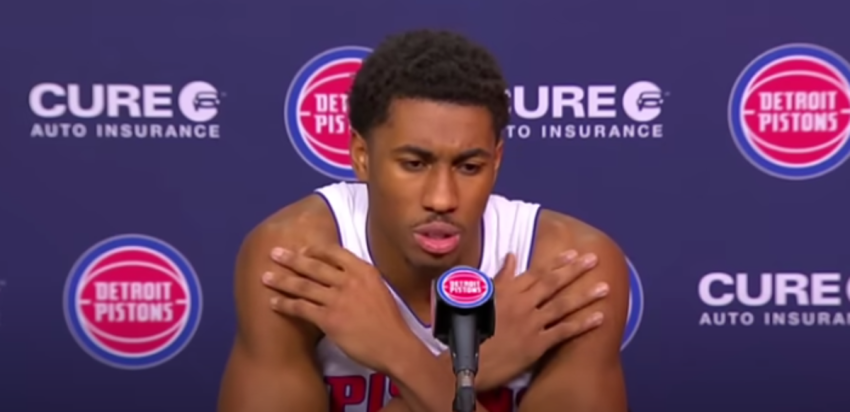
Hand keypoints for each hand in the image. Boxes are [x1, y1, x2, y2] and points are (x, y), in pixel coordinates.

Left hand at [262, 245, 415, 373]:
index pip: (334, 252)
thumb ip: (361, 279)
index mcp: (363, 270)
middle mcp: (348, 280)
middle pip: (313, 266)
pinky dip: (284, 304)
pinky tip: (272, 303)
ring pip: (303, 286)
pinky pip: (301, 308)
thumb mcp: (380, 288)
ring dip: (281, 280)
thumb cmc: (389, 321)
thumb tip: (344, 275)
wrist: (394, 345)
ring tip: (264, 276)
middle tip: (274, 253)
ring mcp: (337, 299)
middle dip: (290, 259)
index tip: (301, 249)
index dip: (314, 250)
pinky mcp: (329, 319)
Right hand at [477, 251, 607, 389]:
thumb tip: (512, 256)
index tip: (573, 253)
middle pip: (553, 283)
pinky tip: (599, 318)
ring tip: (605, 286)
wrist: (463, 358)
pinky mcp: (536, 344)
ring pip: (562, 305)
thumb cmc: (468, 328)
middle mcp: (522, 303)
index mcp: (507, 291)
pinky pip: (563, 332)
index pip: (536, 272)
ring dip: (585, 295)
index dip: (556, 262)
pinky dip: (582, 325)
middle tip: (594, 259)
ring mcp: (531, 323)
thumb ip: (500, 277)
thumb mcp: (482, 297)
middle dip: (575, 270)